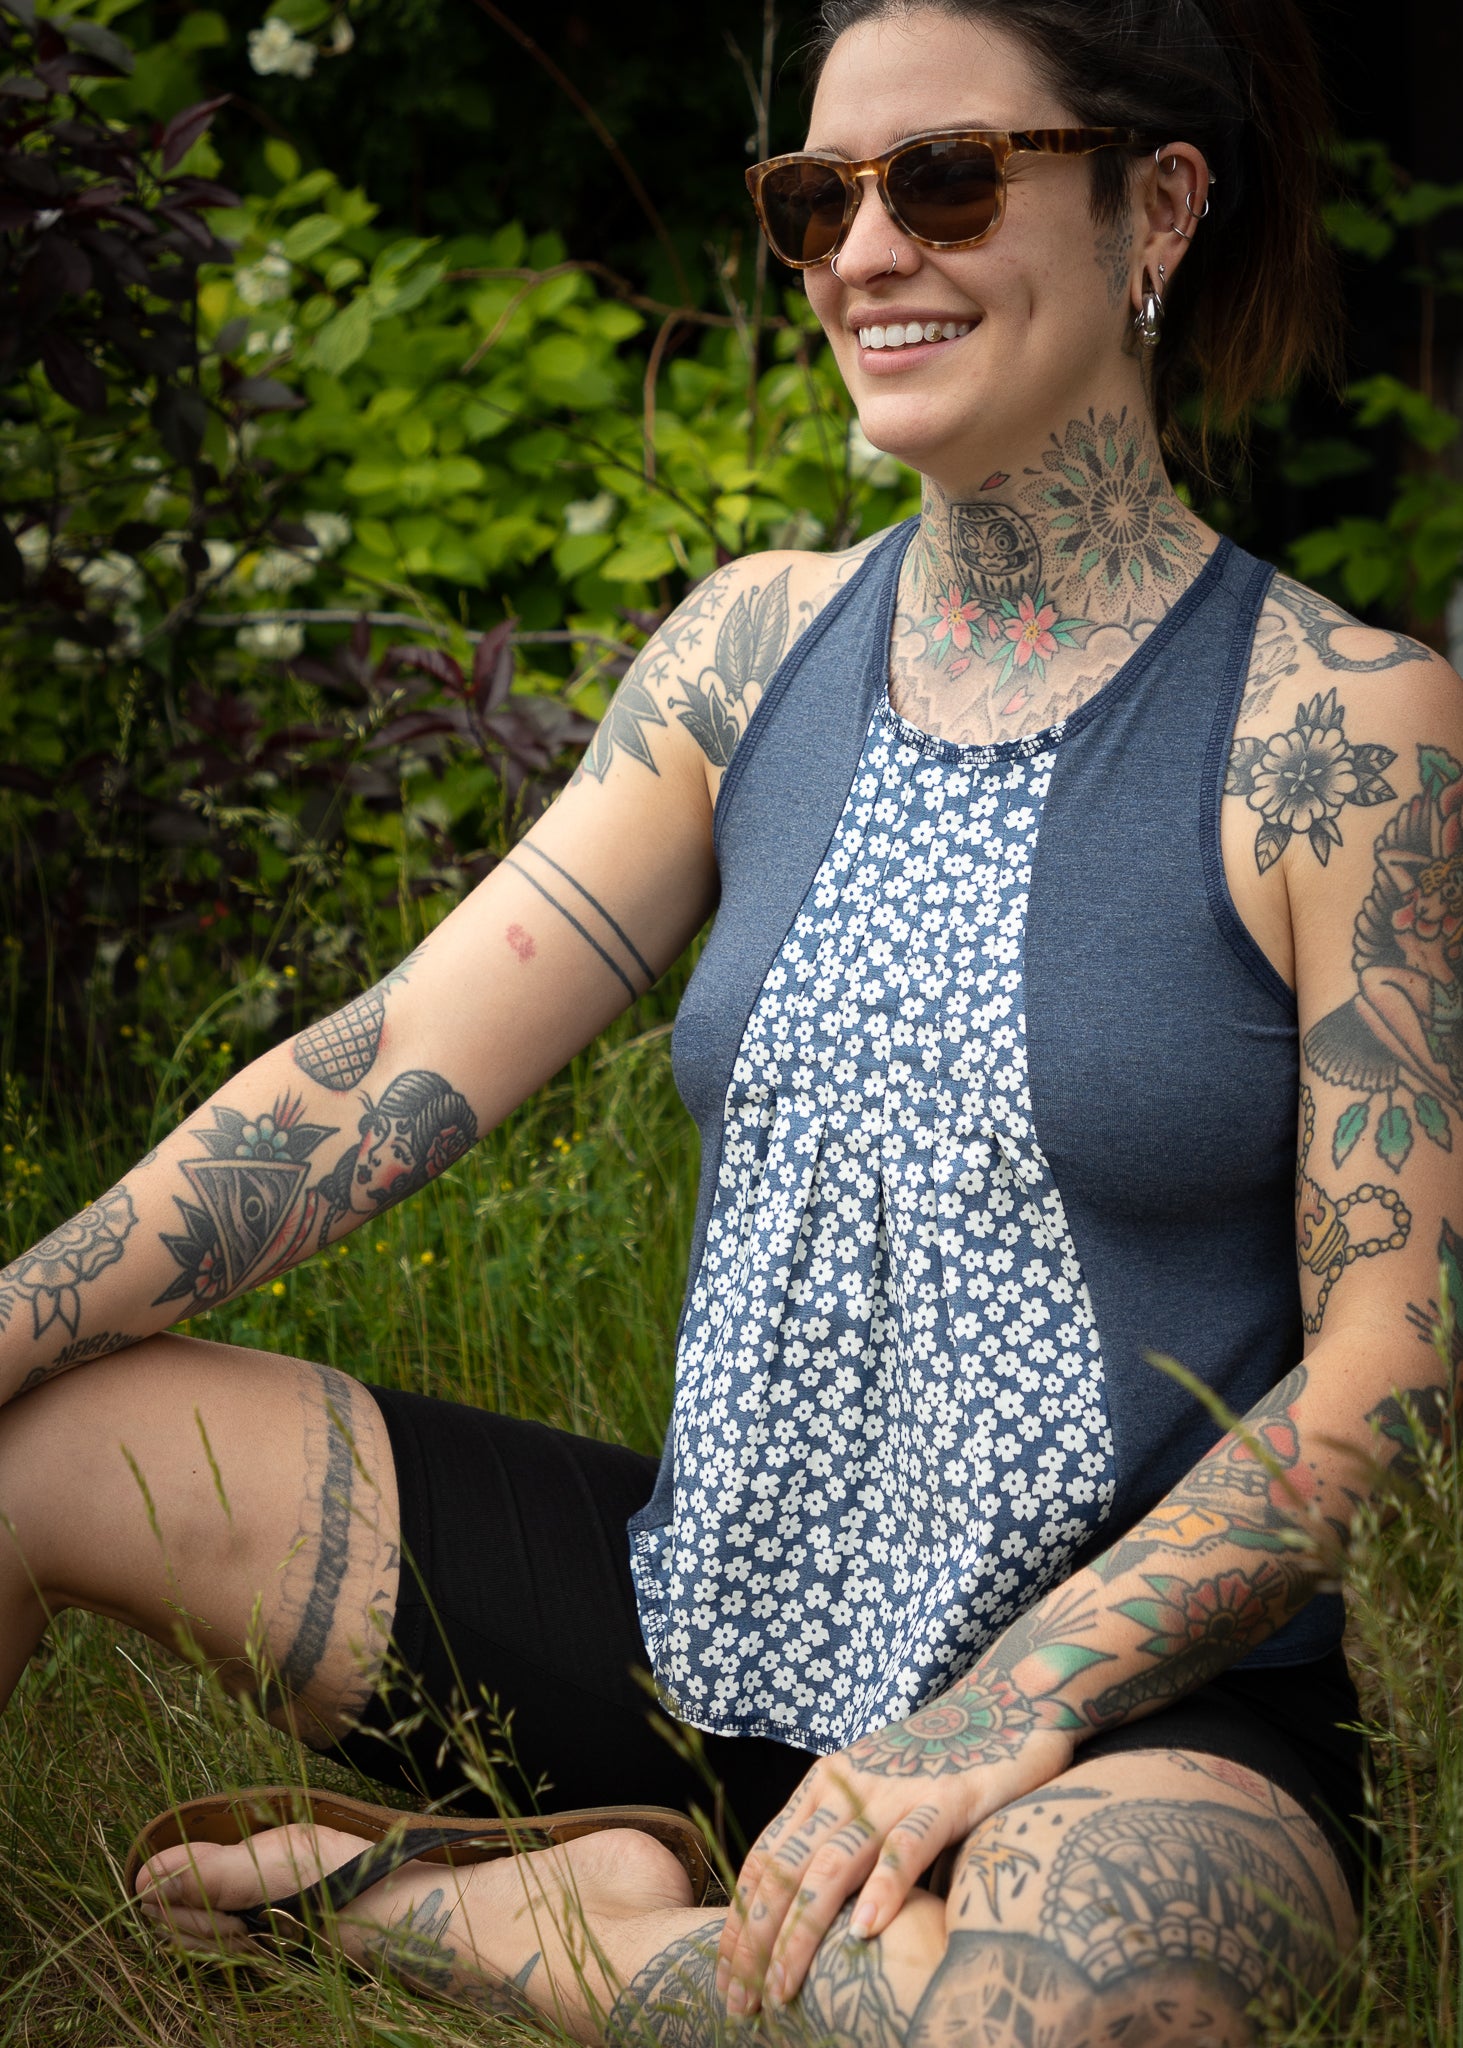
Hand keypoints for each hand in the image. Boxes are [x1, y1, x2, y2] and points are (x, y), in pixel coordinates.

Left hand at [714, 1675, 1075, 2013]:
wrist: (1009, 1699)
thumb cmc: (942, 1757)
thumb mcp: (879, 1795)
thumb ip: (848, 1840)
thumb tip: (815, 1920)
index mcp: (826, 1785)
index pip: (765, 1858)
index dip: (739, 1920)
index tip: (725, 1976)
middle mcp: (850, 1787)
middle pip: (785, 1870)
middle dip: (755, 1940)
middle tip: (739, 2000)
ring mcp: (897, 1791)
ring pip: (831, 1866)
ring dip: (800, 1932)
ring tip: (782, 1986)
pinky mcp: (948, 1797)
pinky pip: (906, 1845)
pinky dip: (882, 1888)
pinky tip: (862, 1932)